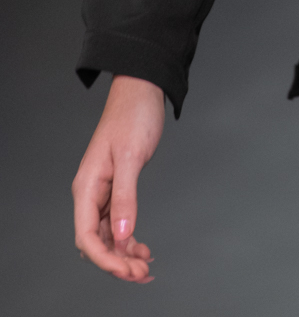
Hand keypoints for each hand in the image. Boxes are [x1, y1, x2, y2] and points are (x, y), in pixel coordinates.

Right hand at [72, 75, 165, 281]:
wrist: (142, 89)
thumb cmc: (133, 115)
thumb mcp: (130, 156)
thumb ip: (125, 196)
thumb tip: (123, 235)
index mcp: (87, 186)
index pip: (87, 236)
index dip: (105, 259)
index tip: (128, 270)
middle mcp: (91, 193)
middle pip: (97, 242)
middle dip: (117, 262)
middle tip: (144, 273)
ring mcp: (103, 192)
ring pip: (109, 236)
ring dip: (125, 254)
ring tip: (146, 265)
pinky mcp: (117, 188)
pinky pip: (119, 223)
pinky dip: (130, 239)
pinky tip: (143, 248)